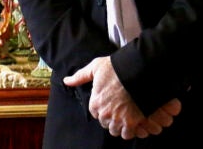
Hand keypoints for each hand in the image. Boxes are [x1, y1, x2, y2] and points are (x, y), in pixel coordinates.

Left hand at [63, 56, 180, 139]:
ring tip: (125, 117)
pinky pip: (128, 134)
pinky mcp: (132, 122)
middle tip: (118, 110)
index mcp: (95, 102)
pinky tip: (133, 122)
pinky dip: (130, 130)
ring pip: (115, 130)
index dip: (102, 108)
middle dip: (110, 118)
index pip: (95, 113)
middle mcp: (105, 113)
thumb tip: (66, 81)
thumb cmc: (116, 68)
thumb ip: (80, 76)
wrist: (136, 70)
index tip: (108, 104)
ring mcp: (118, 119)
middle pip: (105, 123)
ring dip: (119, 125)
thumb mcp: (95, 68)